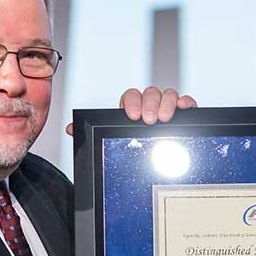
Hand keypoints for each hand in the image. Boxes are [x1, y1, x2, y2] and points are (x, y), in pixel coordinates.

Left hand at [66, 86, 197, 134]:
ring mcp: (167, 108)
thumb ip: (93, 134)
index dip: (132, 102)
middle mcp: (150, 105)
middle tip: (148, 119)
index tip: (132, 115)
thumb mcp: (113, 142)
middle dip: (149, 104)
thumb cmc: (132, 147)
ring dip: (166, 103)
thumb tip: (70, 129)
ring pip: (168, 94)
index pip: (131, 96)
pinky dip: (186, 101)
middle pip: (151, 93)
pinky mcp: (183, 113)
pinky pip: (185, 102)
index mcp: (132, 109)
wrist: (156, 163)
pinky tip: (185, 107)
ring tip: (164, 118)